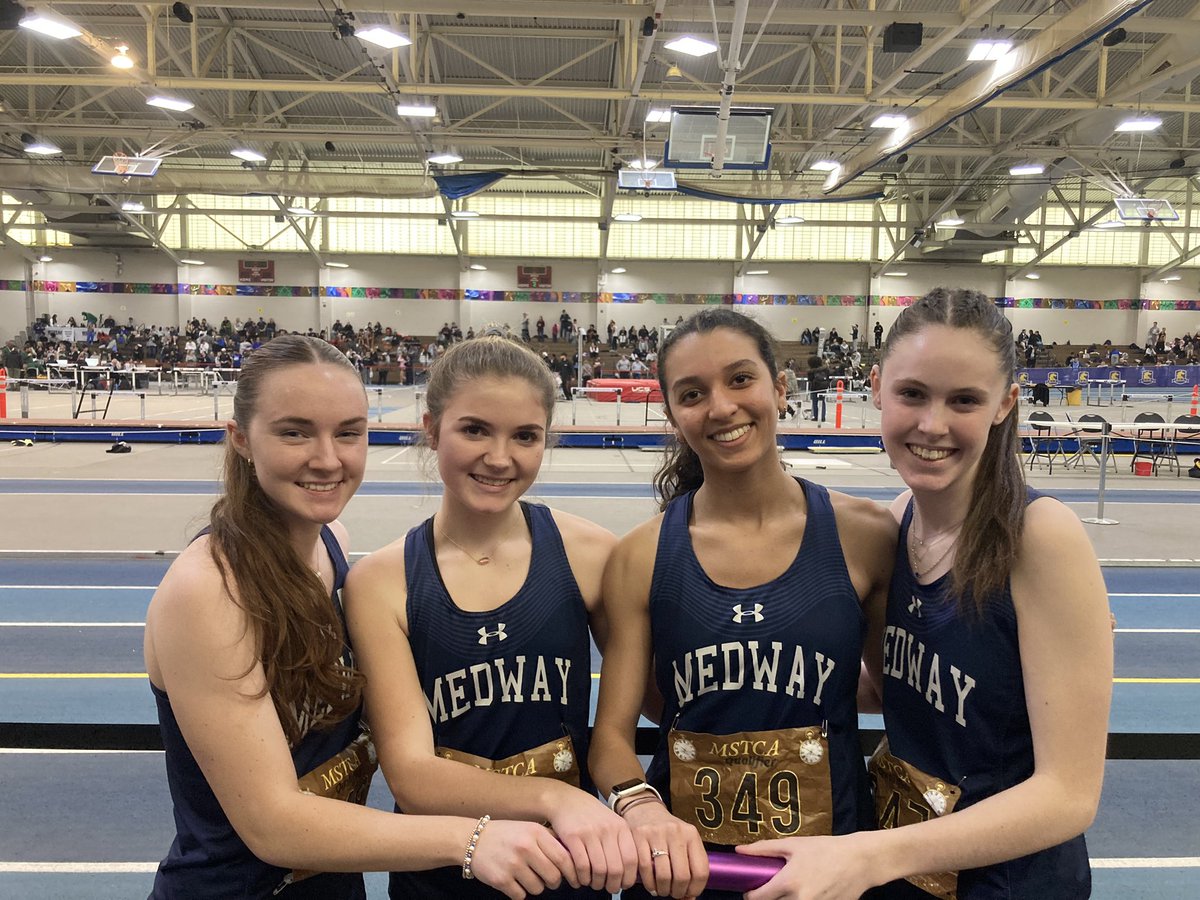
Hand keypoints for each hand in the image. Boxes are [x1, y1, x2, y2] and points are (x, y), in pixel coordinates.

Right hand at [470, 820, 578, 899]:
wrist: (472, 839)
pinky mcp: (500, 879)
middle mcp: (525, 847)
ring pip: (538, 889)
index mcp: (535, 833)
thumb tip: (574, 857)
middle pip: (553, 876)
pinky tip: (514, 882)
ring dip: (536, 887)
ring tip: (527, 877)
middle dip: (554, 882)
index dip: (571, 872)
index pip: (563, 858)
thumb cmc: (507, 835)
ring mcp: (512, 864)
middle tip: (549, 880)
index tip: (572, 878)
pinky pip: (520, 896)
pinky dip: (519, 892)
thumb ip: (550, 840)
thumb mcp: (529, 829)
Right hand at [547, 790, 637, 892]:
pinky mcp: (573, 836)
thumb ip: (623, 843)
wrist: (567, 800)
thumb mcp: (612, 824)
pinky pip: (582, 865)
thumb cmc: (592, 816)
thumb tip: (633, 872)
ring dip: (597, 883)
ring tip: (594, 883)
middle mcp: (608, 829)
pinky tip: (581, 878)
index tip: (623, 885)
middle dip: (613, 885)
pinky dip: (582, 877)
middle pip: (616, 868)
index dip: (629, 878)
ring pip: (599, 870)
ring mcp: (590, 832)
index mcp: (621, 827)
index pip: (632, 860)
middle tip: (608, 888)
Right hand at [622, 800, 707, 898]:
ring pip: (664, 875)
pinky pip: (645, 869)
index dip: (696, 889)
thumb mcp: (684, 842)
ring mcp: (657, 833)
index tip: (689, 893)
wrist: (645, 809)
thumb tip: (690, 898)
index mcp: (691, 835)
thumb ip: (690, 866)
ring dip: (663, 890)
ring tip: (662, 890)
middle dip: (678, 892)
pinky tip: (651, 884)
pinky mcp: (639, 836)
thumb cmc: (667, 832)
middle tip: (674, 893)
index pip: (701, 871)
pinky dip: (649, 883)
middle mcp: (676, 832)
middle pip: (682, 876)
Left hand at [738, 834, 873, 899]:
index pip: (758, 899)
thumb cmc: (825, 849)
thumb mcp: (793, 845)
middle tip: (772, 887)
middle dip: (768, 898)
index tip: (751, 889)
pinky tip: (809, 890)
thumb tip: (739, 851)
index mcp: (789, 883)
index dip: (750, 895)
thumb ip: (764, 849)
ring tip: (792, 888)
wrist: (860, 861)